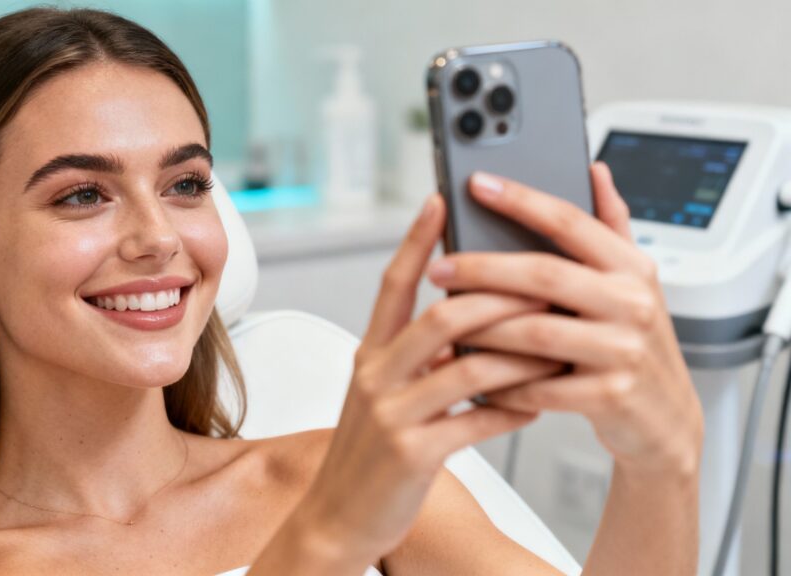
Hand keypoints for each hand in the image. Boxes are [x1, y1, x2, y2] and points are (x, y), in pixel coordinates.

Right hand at [293, 190, 564, 563]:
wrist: (339, 516)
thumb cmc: (370, 452)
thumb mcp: (380, 393)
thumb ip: (415, 356)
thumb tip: (466, 319)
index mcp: (370, 353)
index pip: (393, 283)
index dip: (417, 240)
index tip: (441, 201)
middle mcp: (376, 375)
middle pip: (441, 315)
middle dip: (499, 297)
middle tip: (544, 285)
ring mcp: (392, 414)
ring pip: (468, 367)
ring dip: (521, 355)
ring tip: (557, 347)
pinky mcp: (413, 454)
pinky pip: (476, 422)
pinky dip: (513, 411)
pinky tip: (538, 406)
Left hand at [426, 163, 703, 476]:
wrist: (666, 417)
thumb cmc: (633, 341)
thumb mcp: (633, 281)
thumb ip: (612, 226)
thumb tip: (593, 170)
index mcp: (632, 267)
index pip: (570, 221)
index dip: (521, 200)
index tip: (476, 185)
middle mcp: (632, 303)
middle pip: (544, 275)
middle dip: (483, 269)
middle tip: (440, 267)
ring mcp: (623, 351)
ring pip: (534, 333)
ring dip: (483, 328)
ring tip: (446, 321)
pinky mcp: (609, 396)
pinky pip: (538, 387)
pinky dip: (500, 381)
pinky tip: (472, 371)